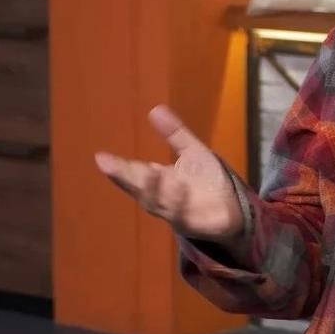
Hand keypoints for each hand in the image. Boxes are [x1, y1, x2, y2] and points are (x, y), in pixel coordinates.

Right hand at [95, 105, 242, 244]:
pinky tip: (179, 188)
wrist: (234, 208)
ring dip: (153, 189)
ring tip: (151, 171)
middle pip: (139, 188)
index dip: (116, 167)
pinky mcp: (194, 224)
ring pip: (158, 204)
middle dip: (124, 178)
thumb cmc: (207, 181)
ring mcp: (175, 213)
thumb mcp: (192, 152)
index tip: (100, 157)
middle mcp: (161, 199)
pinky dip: (178, 203)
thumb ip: (175, 134)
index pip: (132, 173)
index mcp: (157, 181)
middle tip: (109, 165)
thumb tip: (155, 109)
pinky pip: (182, 216)